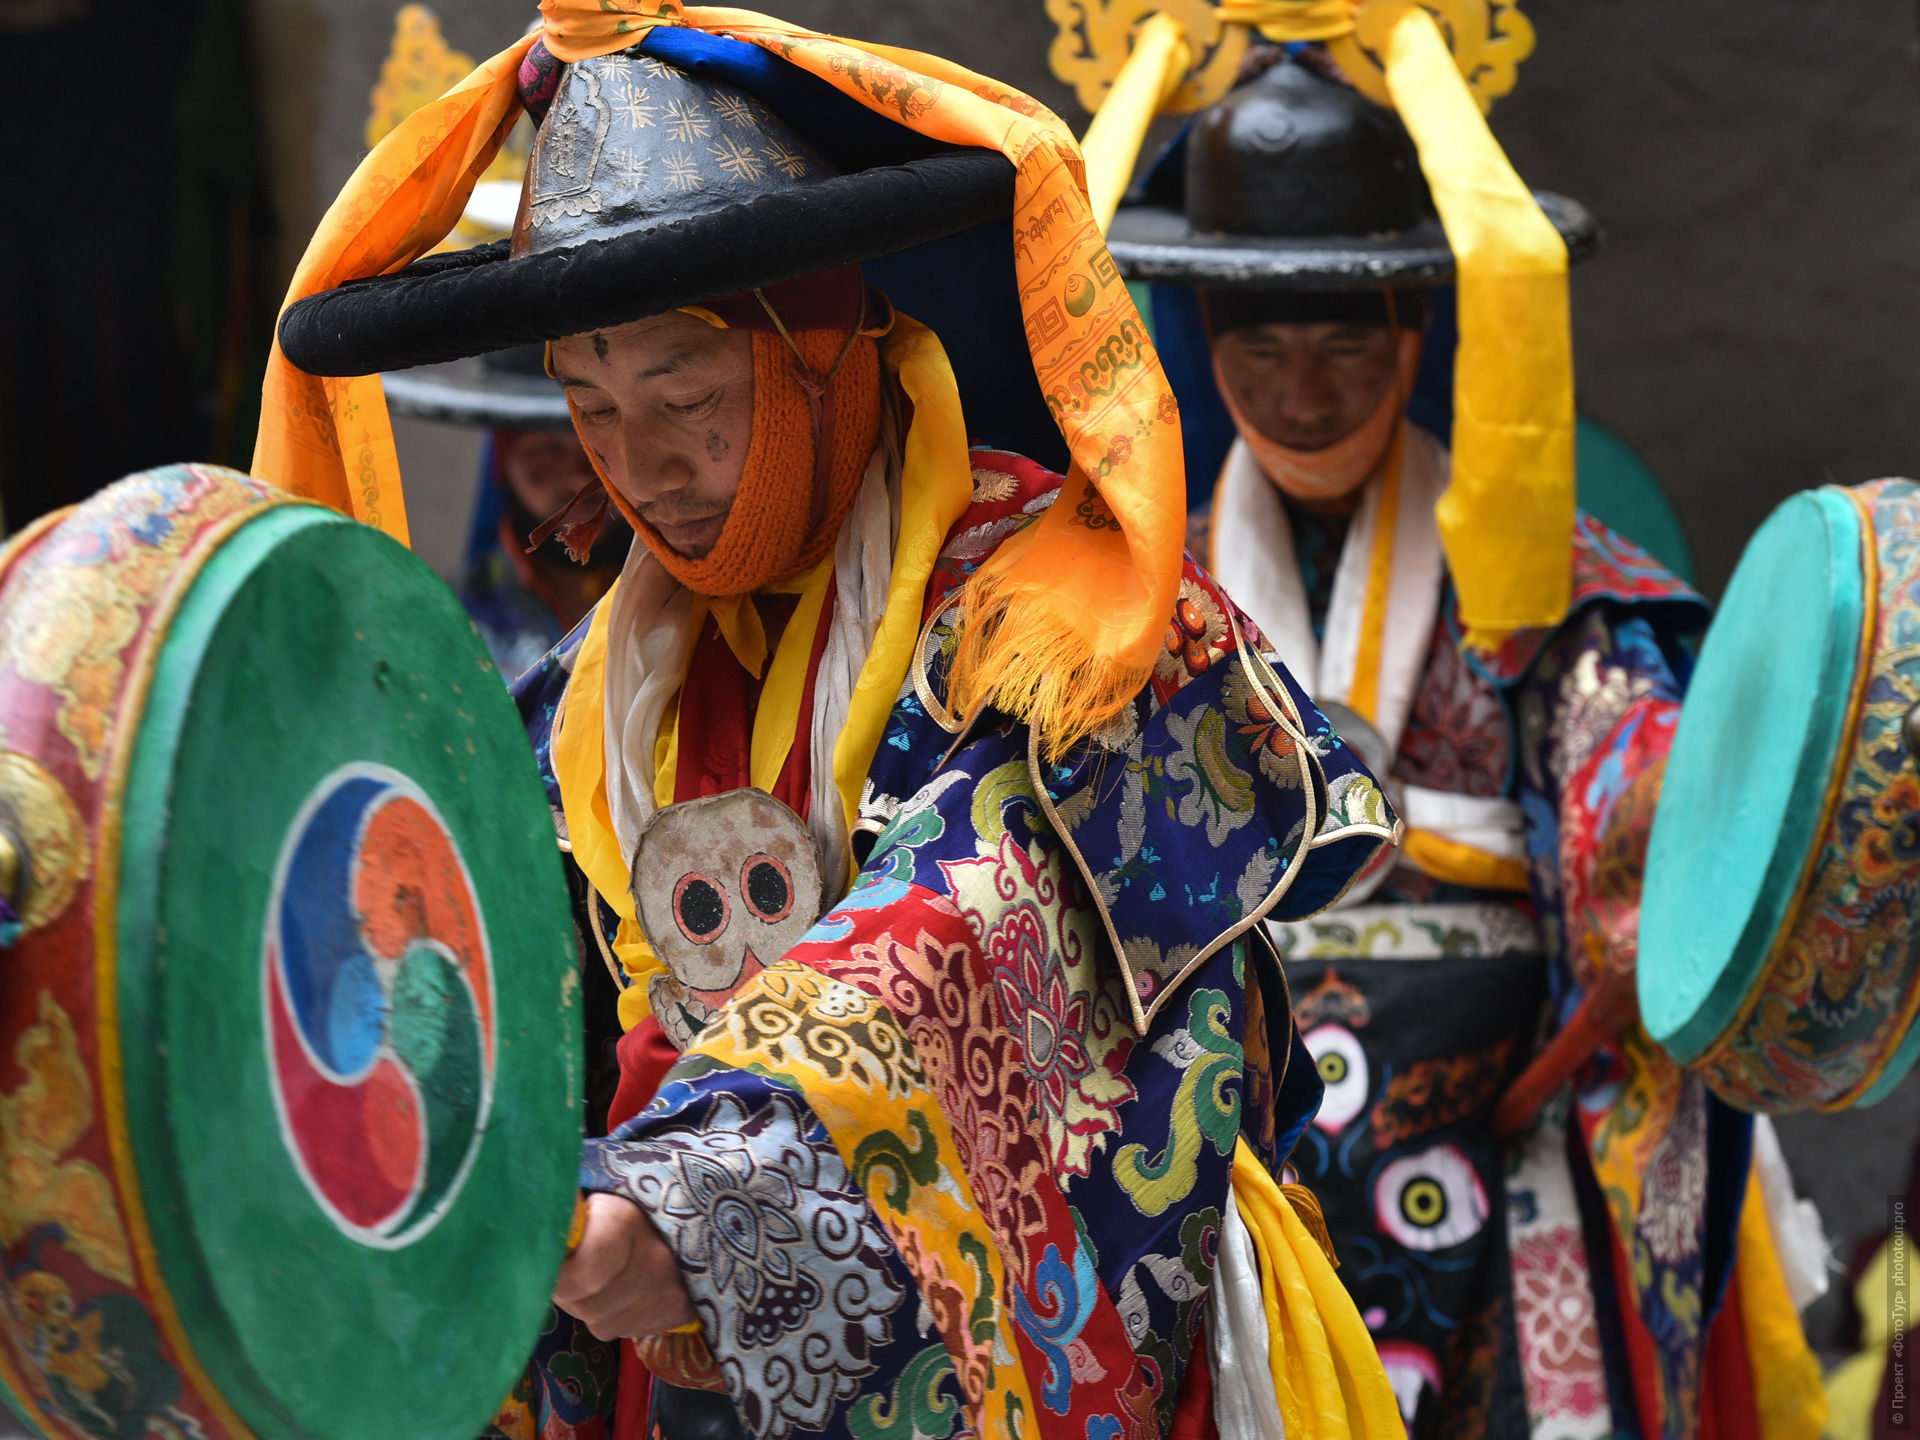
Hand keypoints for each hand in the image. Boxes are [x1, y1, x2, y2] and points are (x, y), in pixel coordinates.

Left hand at [554, 1192, 695, 1339]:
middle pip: (585, 1306)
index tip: (550, 1268)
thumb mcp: (597, 1187)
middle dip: (572, 1293)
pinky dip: (619, 1314)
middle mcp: (653, 1261)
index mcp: (625, 1220)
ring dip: (594, 1306)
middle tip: (576, 1267)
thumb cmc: (631, 1194)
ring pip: (602, 1323)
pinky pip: (627, 1330)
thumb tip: (521, 1222)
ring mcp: (671, 1292)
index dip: (557, 1279)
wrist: (697, 1206)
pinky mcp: (681, 1312)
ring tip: (605, 1274)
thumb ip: (565, 1210)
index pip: (578, 1277)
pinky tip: (626, 1288)